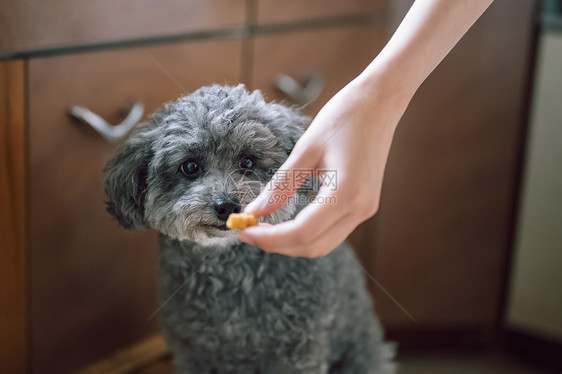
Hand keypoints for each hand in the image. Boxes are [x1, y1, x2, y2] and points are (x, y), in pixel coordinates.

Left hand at [238, 72, 410, 256]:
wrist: (380, 102)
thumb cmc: (344, 118)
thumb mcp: (306, 149)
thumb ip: (280, 185)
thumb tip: (253, 211)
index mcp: (347, 194)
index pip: (302, 232)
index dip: (269, 237)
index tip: (243, 230)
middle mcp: (360, 209)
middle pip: (313, 246)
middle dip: (278, 245)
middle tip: (247, 231)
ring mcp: (364, 209)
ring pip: (323, 243)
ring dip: (292, 242)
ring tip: (263, 228)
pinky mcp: (363, 204)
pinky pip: (332, 230)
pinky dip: (307, 232)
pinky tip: (286, 221)